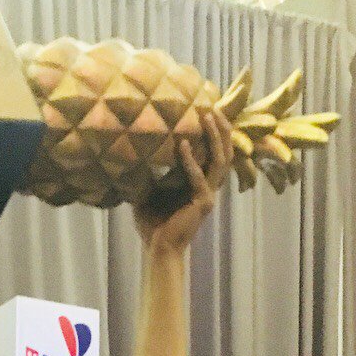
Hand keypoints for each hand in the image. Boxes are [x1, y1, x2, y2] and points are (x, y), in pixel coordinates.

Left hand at [133, 109, 233, 253]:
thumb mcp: (149, 190)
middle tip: (214, 106)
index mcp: (201, 183)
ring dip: (215, 137)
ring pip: (220, 160)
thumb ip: (148, 171)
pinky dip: (189, 160)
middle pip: (225, 152)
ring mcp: (209, 195)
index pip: (214, 153)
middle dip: (222, 128)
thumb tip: (130, 148)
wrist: (158, 248)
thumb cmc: (152, 222)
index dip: (216, 133)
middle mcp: (209, 187)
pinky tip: (180, 144)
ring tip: (207, 116)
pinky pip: (199, 177)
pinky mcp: (203, 203)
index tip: (209, 110)